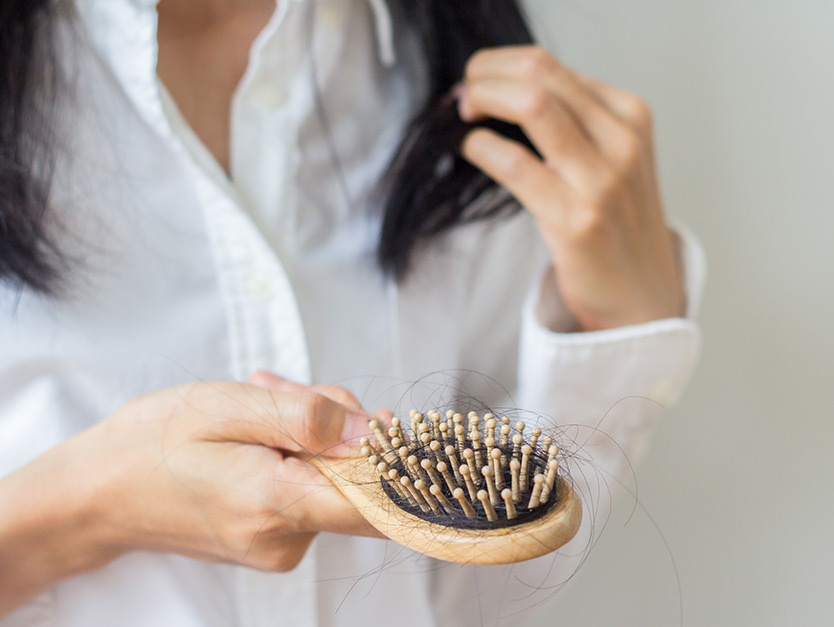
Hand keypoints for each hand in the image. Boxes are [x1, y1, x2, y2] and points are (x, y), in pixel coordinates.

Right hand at [0, 378, 378, 615]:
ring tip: (256, 405)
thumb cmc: (152, 444)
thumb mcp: (230, 406)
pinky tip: (256, 430)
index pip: (377, 501)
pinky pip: (308, 488)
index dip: (393, 455)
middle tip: (281, 389)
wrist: (96, 493)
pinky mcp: (271, 541)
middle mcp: (285, 539)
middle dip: (332, 422)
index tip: (379, 417)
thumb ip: (307, 417)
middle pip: (354, 477)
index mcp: (276, 505)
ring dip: (307, 432)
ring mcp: (278, 547)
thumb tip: (373, 429)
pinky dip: (293, 453)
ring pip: (330, 477)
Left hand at [459, 46, 683, 331]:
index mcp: (630, 118)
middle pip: (541, 74)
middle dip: (488, 72)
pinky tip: (470, 148)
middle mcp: (622, 141)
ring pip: (532, 106)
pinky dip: (482, 147)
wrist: (642, 296)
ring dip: (483, 99)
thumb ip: (573, 124)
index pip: (553, 67)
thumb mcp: (611, 160)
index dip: (502, 66)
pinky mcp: (577, 220)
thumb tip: (504, 92)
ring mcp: (603, 181)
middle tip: (464, 91)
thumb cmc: (616, 226)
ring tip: (462, 112)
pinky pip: (517, 165)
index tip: (477, 80)